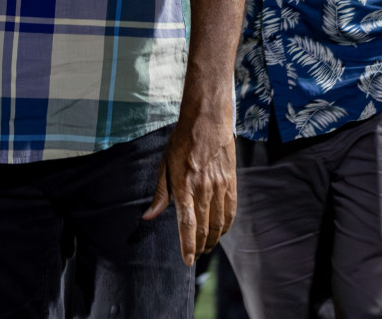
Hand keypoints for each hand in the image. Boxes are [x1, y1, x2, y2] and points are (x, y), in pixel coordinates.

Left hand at [142, 107, 236, 265]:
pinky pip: (231, 210)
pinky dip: (226, 225)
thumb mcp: (164, 164)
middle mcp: (204, 189)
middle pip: (204, 227)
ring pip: (219, 222)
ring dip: (213, 238)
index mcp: (184, 185)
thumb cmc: (181, 142)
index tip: (188, 260)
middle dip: (200, 245)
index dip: (188, 244)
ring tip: (207, 247)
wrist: (207, 122)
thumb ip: (159, 193)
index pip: (187, 223)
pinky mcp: (231, 183)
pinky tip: (221, 231)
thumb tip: (149, 216)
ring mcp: (220, 187)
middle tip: (196, 255)